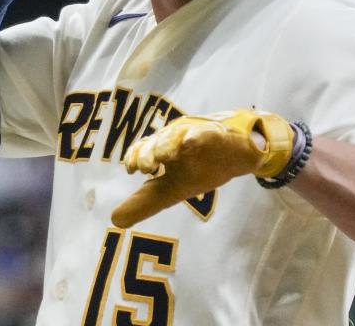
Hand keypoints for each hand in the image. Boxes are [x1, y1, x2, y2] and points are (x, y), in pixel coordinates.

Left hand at [111, 109, 294, 227]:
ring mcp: (194, 134)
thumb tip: (115, 220)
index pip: (142, 150)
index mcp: (162, 150)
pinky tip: (189, 142)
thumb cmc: (201, 167)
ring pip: (178, 135)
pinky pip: (205, 134)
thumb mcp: (173, 189)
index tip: (131, 170)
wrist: (239, 153)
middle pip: (158, 141)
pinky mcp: (216, 135)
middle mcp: (174, 138)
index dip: (135, 157)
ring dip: (168, 144)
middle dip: (149, 152)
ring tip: (163, 156)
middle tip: (146, 166)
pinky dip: (196, 137)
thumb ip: (146, 202)